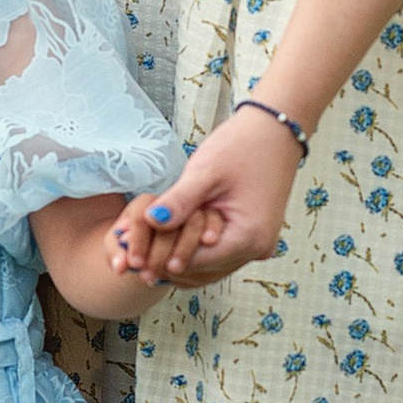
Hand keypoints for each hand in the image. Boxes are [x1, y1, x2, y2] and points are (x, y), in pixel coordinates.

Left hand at [110, 108, 301, 285]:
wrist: (275, 131)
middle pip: (200, 271)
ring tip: (142, 248)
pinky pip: (218, 255)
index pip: (193, 263)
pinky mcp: (253, 238)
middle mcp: (256, 250)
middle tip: (127, 255)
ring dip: (177, 259)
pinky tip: (168, 241)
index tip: (127, 254)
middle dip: (163, 263)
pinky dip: (193, 251)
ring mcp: (257, 246)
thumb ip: (179, 201)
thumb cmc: (242, 146)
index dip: (158, 259)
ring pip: (207, 268)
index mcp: (248, 237)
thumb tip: (150, 222)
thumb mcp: (205, 172)